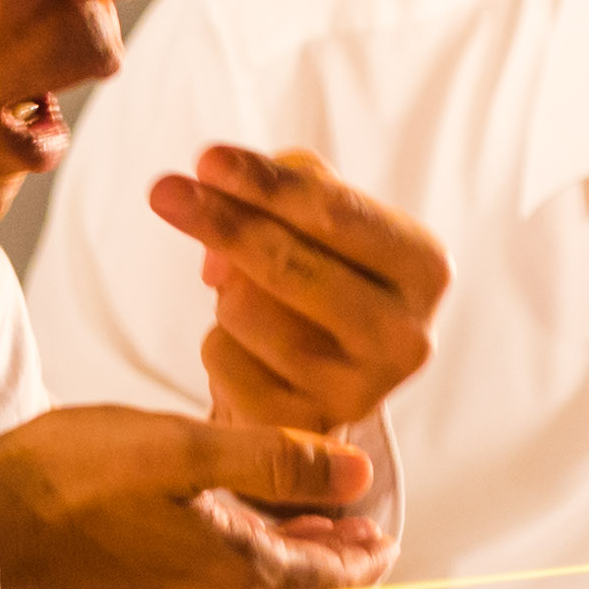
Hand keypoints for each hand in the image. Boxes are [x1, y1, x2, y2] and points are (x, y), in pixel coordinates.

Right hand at [0, 405, 387, 588]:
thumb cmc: (66, 484)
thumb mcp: (181, 451)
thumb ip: (275, 463)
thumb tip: (359, 477)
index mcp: (234, 575)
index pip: (330, 578)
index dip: (366, 553)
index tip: (387, 530)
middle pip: (293, 588)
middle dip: (329, 551)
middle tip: (353, 517)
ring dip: (280, 553)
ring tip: (297, 513)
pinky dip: (232, 558)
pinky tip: (217, 523)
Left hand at [143, 146, 447, 435]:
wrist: (326, 379)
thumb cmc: (322, 277)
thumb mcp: (326, 220)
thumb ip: (286, 191)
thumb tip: (217, 225)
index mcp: (425, 268)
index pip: (335, 213)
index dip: (265, 185)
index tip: (205, 160)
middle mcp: (406, 335)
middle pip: (288, 265)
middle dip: (219, 221)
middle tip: (163, 192)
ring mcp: (359, 391)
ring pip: (244, 309)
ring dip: (225, 293)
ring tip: (250, 300)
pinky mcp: (305, 429)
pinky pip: (222, 359)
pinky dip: (218, 342)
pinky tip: (247, 350)